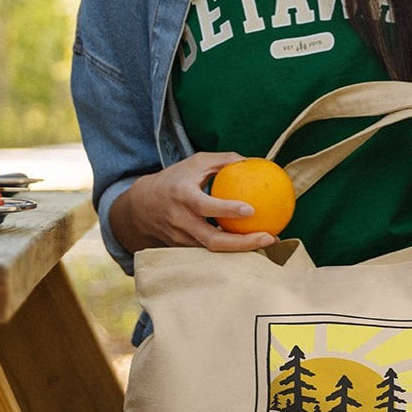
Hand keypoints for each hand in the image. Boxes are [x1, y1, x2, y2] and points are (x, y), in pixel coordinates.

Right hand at [109, 153, 276, 254]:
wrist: (141, 207)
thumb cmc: (175, 179)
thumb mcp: (195, 163)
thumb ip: (223, 160)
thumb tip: (253, 160)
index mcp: (182, 196)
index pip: (205, 206)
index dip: (227, 210)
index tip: (251, 209)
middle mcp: (181, 221)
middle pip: (212, 240)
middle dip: (242, 244)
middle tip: (269, 237)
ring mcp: (182, 239)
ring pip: (214, 250)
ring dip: (243, 249)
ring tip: (269, 241)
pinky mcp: (185, 249)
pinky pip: (212, 251)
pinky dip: (233, 249)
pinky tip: (254, 242)